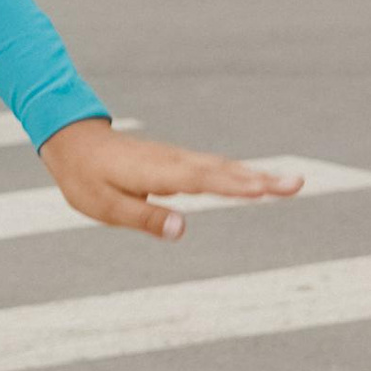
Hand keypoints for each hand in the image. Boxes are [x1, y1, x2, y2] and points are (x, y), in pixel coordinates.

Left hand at [42, 117, 303, 242]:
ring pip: (222, 168)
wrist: (72, 140)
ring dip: (256, 176)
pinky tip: (257, 181)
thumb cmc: (86, 178)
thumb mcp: (107, 206)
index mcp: (158, 173)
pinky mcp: (176, 163)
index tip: (267, 189)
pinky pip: (213, 168)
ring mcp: (177, 160)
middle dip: (262, 179)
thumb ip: (146, 218)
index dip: (237, 185)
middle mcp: (174, 162)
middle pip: (224, 172)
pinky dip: (238, 174)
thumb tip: (185, 231)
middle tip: (298, 185)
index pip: (204, 180)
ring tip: (290, 185)